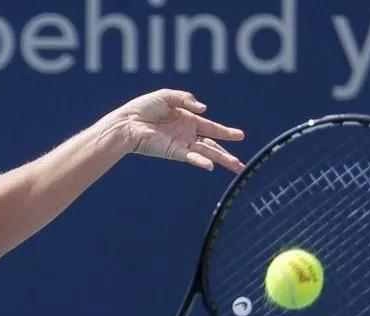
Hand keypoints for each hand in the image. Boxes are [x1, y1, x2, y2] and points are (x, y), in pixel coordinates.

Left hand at [117, 88, 245, 171]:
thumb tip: (204, 109)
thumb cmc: (144, 108)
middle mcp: (187, 135)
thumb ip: (186, 99)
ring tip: (236, 167)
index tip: (240, 136)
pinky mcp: (172, 151)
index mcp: (188, 120)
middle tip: (241, 164)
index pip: (211, 128)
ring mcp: (181, 145)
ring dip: (221, 159)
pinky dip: (200, 161)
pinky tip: (210, 165)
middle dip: (227, 154)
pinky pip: (190, 157)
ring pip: (206, 153)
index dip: (226, 132)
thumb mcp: (167, 96)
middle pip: (212, 146)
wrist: (128, 122)